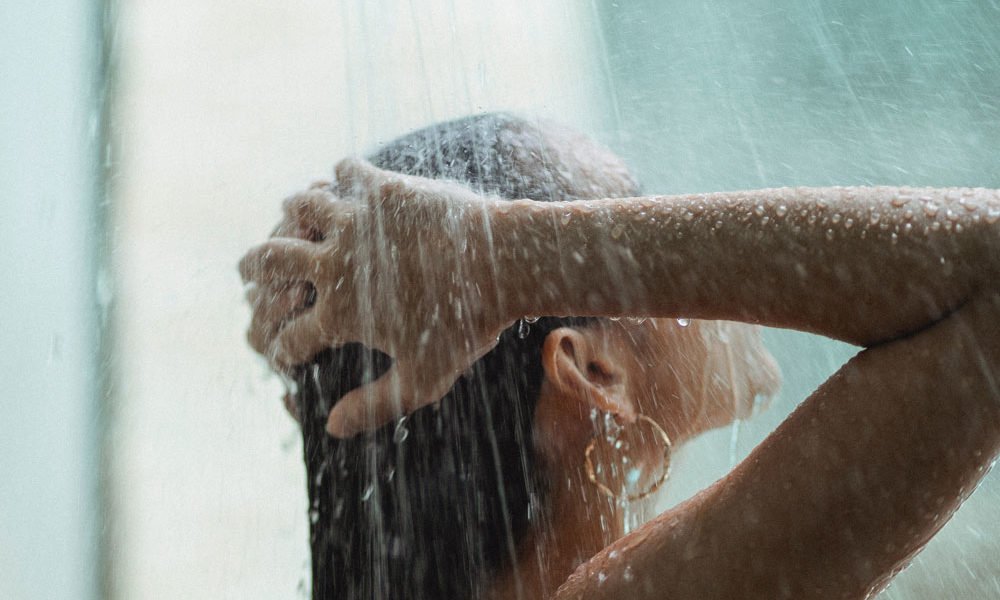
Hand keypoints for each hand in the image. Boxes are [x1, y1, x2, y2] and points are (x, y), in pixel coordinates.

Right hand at [240, 159, 513, 436]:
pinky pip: (347, 171)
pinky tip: (340, 175)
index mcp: (339, 314)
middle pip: (271, 262)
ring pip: (302, 208)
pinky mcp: (382, 188)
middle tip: (244, 270)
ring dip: (291, 213)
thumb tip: (330, 428)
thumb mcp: (423, 379)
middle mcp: (334, 264)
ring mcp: (356, 221)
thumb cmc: (468, 326)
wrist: (504, 264)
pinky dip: (339, 174)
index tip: (279, 350)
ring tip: (287, 214)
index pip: (287, 336)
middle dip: (251, 269)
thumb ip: (374, 405)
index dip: (278, 349)